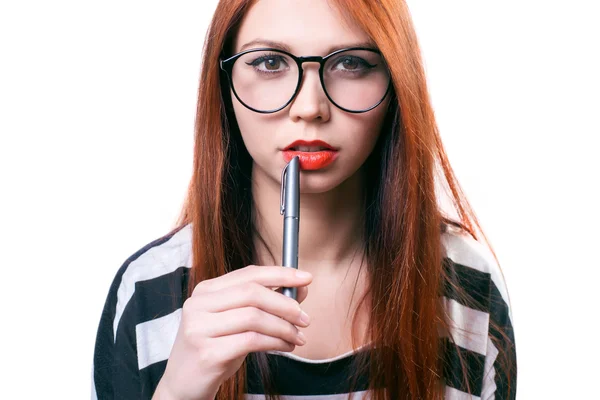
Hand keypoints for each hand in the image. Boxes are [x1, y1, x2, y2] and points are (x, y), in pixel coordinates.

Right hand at [153, 265, 311, 399]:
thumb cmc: (214, 348)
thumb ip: (265, 303)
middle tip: (305, 318)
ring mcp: (200, 328)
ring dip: (284, 327)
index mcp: (206, 290)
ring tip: (297, 337)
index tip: (306, 278)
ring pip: (254, 317)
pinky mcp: (207, 352)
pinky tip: (285, 347)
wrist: (183, 385)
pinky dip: (275, 343)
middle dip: (285, 304)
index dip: (280, 274)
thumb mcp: (238, 321)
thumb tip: (301, 288)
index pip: (248, 273)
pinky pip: (251, 341)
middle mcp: (199, 304)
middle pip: (252, 293)